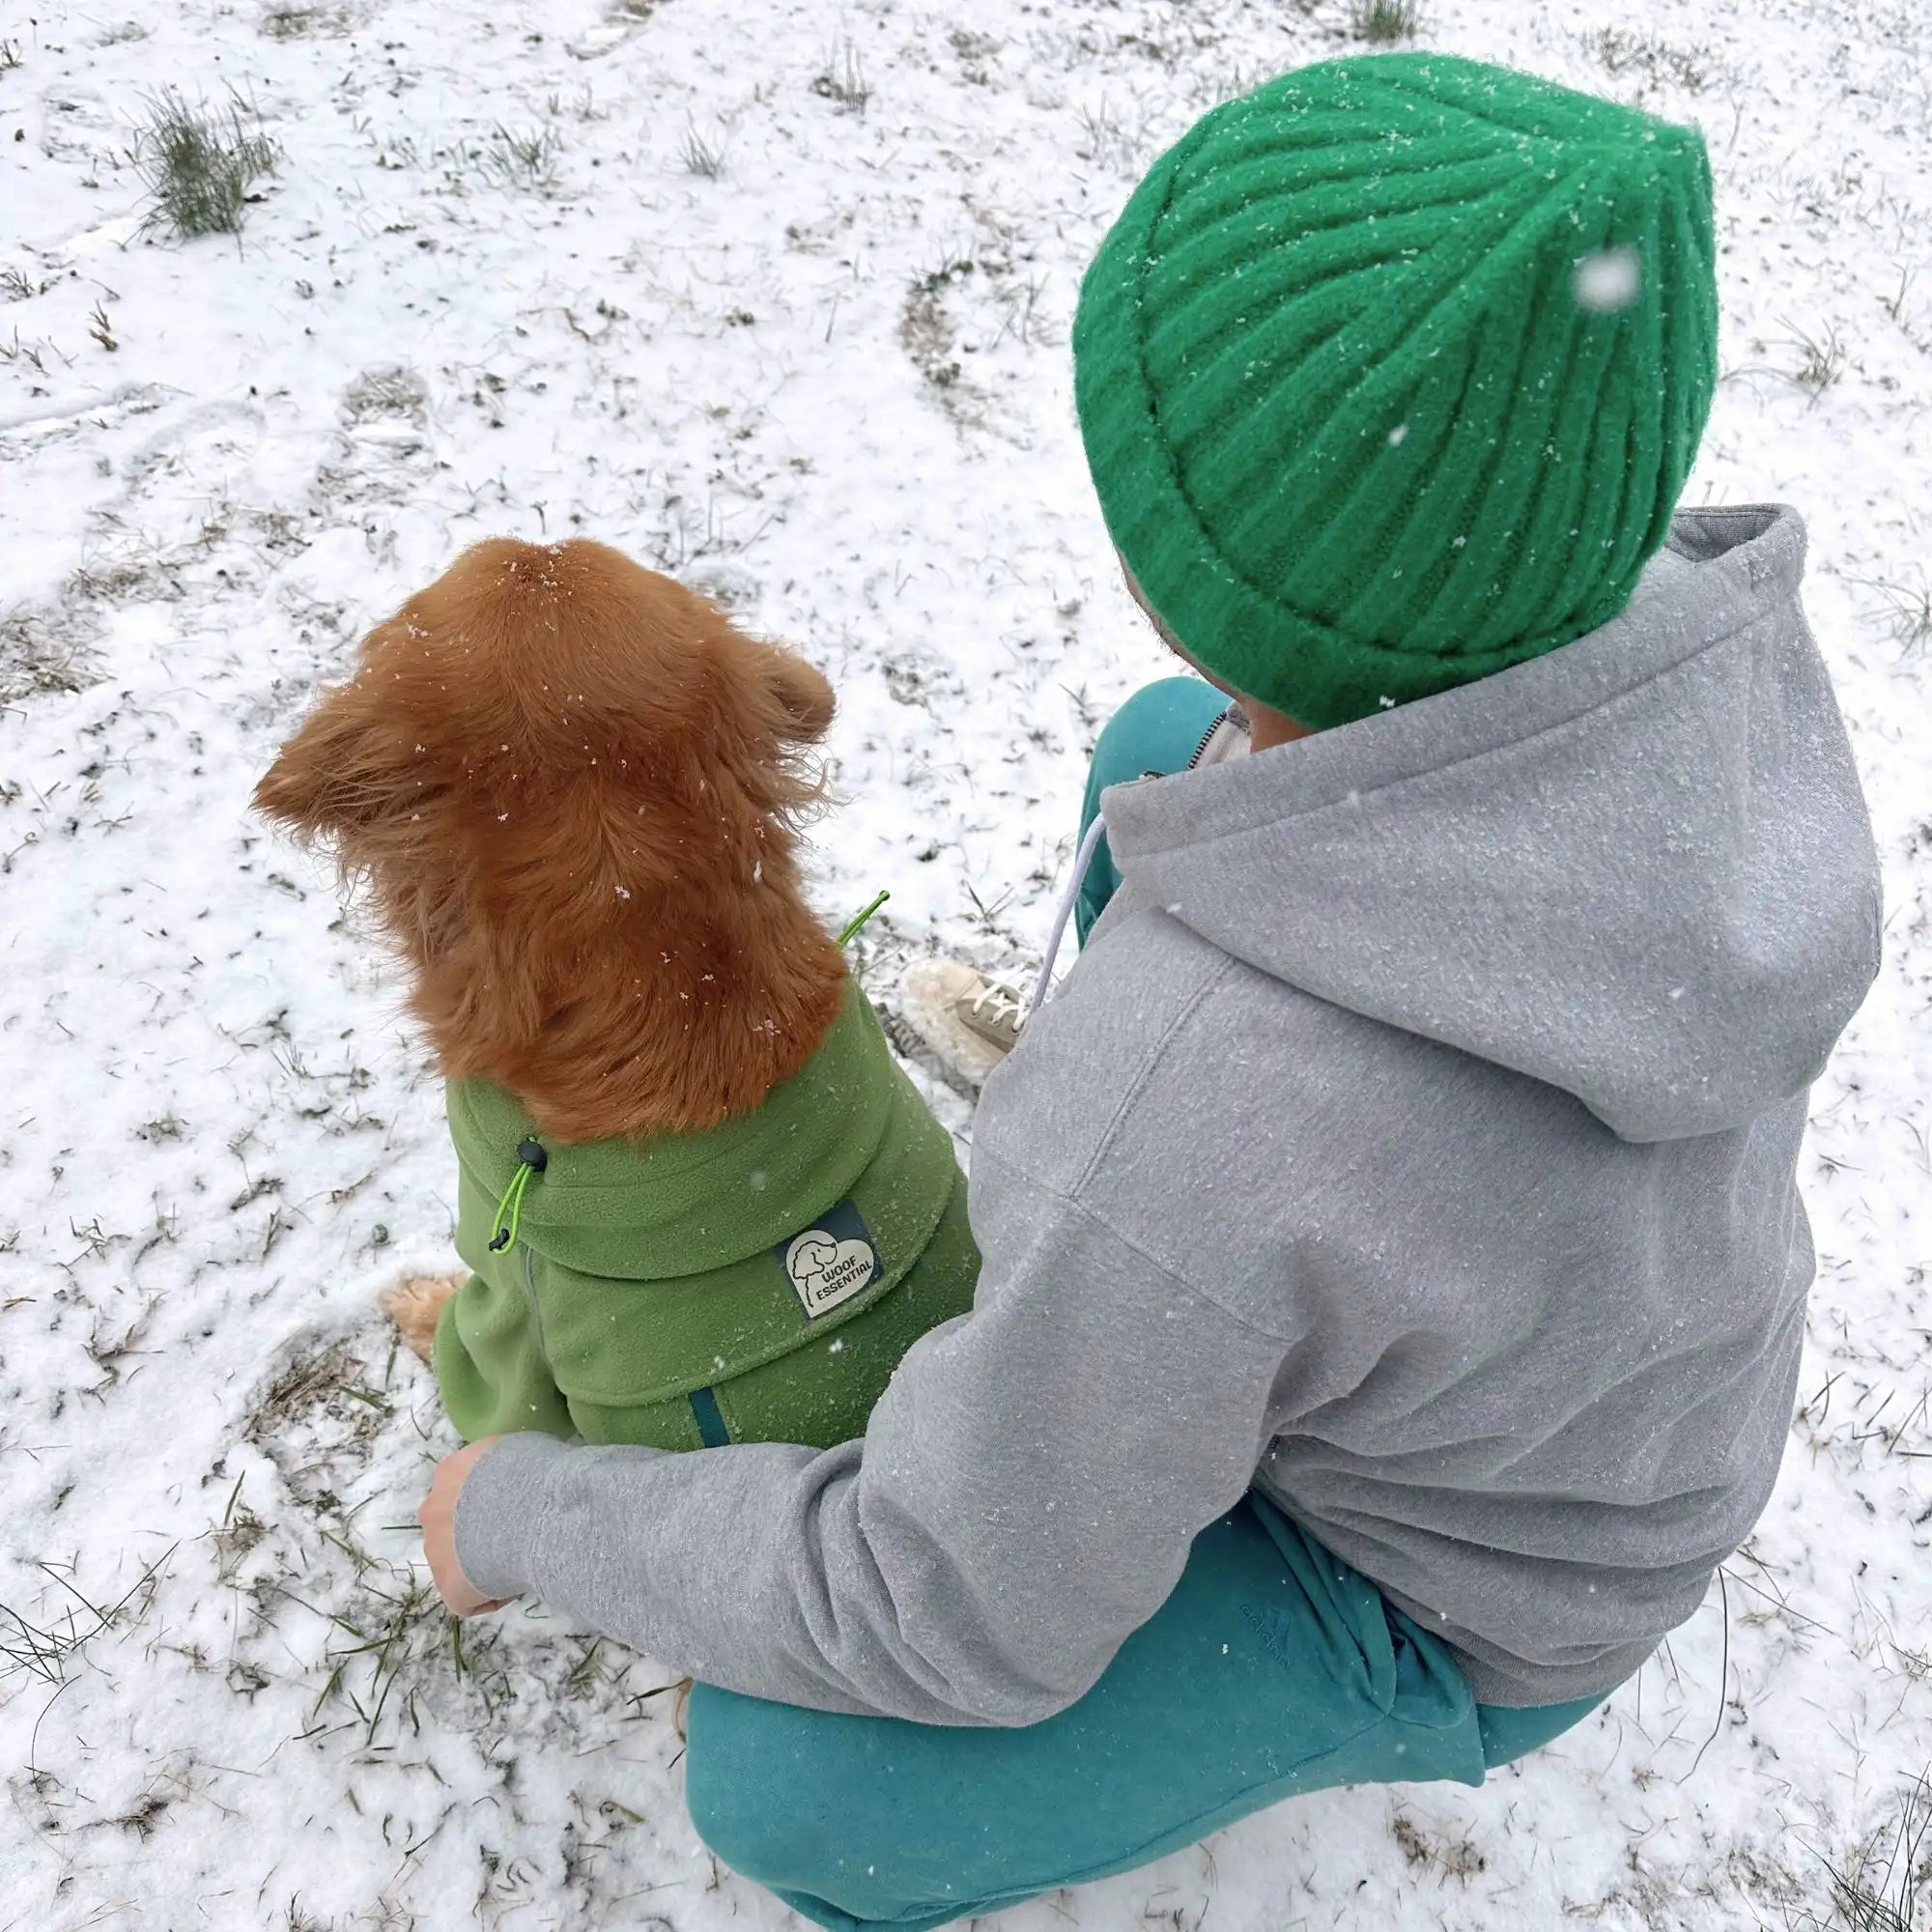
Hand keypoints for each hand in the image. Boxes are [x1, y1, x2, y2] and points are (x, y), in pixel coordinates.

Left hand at [420, 1435, 514, 1615]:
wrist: (526, 1509)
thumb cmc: (531, 1470)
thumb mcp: (521, 1448)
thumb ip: (509, 1464)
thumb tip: (524, 1477)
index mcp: (450, 1472)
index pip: (461, 1489)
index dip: (487, 1501)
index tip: (515, 1508)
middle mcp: (433, 1509)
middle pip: (452, 1527)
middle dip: (477, 1534)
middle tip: (516, 1536)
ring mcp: (436, 1551)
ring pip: (457, 1563)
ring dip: (482, 1564)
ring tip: (520, 1561)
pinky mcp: (448, 1588)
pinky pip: (470, 1598)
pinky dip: (494, 1595)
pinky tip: (519, 1583)